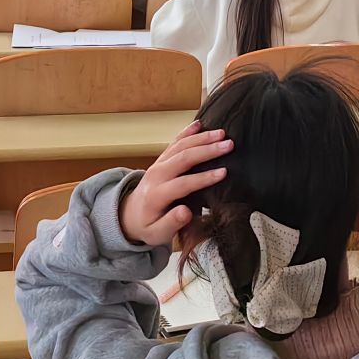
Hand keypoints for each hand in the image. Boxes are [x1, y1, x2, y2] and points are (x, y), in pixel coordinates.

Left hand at [119, 122, 233, 246]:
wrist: (130, 215)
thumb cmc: (147, 226)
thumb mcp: (157, 233)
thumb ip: (171, 223)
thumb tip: (186, 211)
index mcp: (156, 195)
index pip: (182, 184)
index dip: (203, 178)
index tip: (224, 172)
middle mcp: (156, 176)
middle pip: (182, 158)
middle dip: (207, 150)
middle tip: (228, 145)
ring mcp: (158, 164)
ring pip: (180, 146)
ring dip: (202, 138)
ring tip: (222, 133)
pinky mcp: (161, 160)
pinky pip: (174, 142)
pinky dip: (187, 132)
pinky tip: (199, 124)